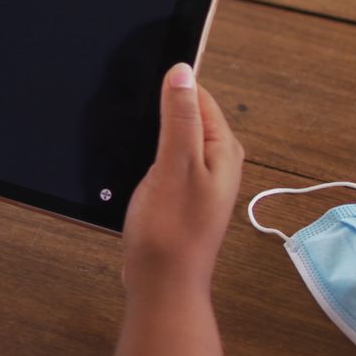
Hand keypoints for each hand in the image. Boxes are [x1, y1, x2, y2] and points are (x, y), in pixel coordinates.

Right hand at [122, 63, 243, 293]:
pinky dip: (149, 156)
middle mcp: (217, 161)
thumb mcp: (176, 164)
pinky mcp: (180, 194)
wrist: (162, 283)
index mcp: (223, 148)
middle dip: (159, 112)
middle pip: (186, 115)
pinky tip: (134, 166)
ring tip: (132, 145)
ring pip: (172, 137)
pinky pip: (165, 159)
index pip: (198, 95)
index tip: (142, 89)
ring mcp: (199, 179)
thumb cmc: (171, 231)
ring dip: (151, 136)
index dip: (170, 88)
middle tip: (133, 122)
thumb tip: (182, 72)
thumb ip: (180, 117)